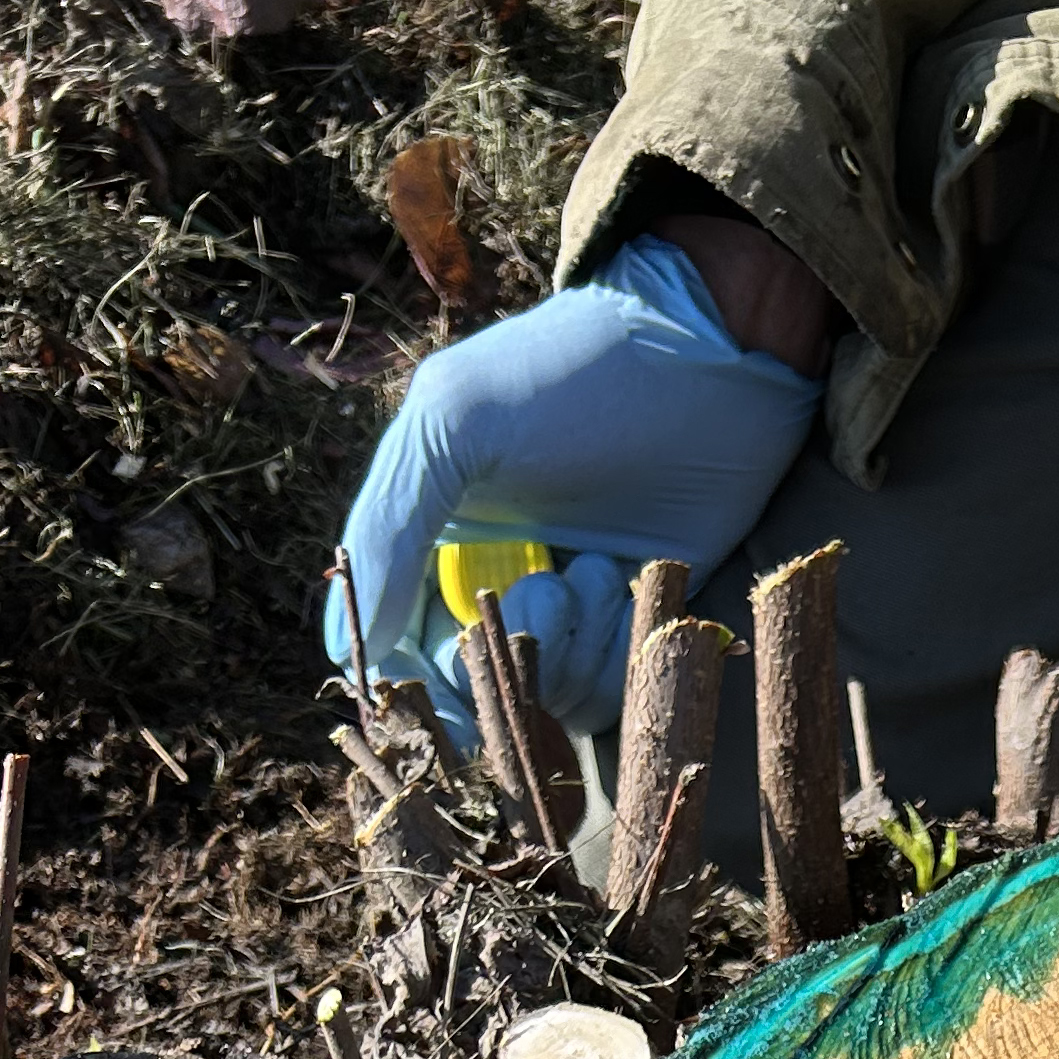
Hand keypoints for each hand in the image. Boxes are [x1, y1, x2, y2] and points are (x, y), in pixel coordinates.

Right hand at [325, 236, 824, 738]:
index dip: (414, 680)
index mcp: (428, 537)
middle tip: (551, 585)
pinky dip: (619, 649)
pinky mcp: (631, 626)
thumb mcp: (454, 426)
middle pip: (472, 688)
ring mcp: (564, 611)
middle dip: (510, 651)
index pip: (393, 648)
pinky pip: (609, 692)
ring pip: (545, 697)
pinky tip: (635, 578)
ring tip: (602, 564)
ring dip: (574, 643)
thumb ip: (388, 530)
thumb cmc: (568, 375)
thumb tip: (352, 652)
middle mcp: (489, 583)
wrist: (705, 361)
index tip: (445, 679)